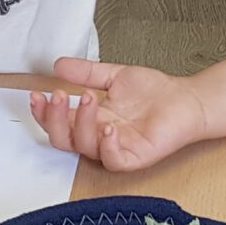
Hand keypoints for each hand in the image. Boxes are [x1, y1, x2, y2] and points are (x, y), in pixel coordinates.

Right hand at [30, 57, 210, 171]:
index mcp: (91, 121)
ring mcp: (115, 148)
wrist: (187, 100)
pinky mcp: (134, 157)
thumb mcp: (114, 76)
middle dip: (54, 118)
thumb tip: (59, 64)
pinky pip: (113, 160)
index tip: (39, 94)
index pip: (58, 123)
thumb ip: (86, 73)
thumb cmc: (155, 93)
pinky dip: (107, 145)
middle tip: (57, 96)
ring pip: (85, 146)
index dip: (44, 112)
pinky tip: (108, 127)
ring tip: (89, 98)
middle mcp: (98, 137)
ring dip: (81, 123)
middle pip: (63, 138)